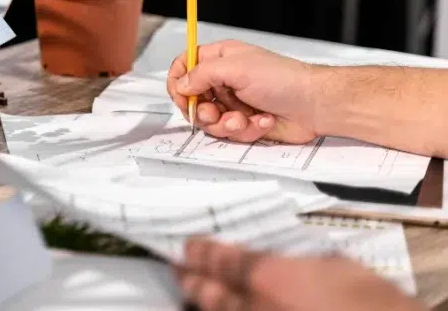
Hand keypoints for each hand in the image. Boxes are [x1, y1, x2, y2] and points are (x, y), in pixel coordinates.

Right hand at [167, 40, 317, 143]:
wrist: (315, 105)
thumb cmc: (283, 79)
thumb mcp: (236, 68)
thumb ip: (202, 74)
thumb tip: (181, 84)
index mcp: (220, 59)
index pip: (185, 65)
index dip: (178, 81)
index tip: (181, 95)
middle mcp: (224, 80)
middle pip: (192, 99)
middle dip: (202, 110)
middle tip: (213, 112)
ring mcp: (233, 103)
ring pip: (209, 121)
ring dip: (225, 123)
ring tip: (243, 119)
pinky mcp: (244, 123)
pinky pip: (229, 133)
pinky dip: (245, 130)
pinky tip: (261, 121)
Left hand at [175, 238, 425, 310]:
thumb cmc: (370, 301)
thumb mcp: (335, 266)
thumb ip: (297, 263)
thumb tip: (278, 262)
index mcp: (269, 276)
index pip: (222, 260)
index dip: (201, 252)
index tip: (187, 246)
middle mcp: (253, 306)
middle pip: (210, 292)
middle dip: (191, 280)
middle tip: (179, 270)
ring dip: (201, 304)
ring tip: (191, 294)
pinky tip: (220, 310)